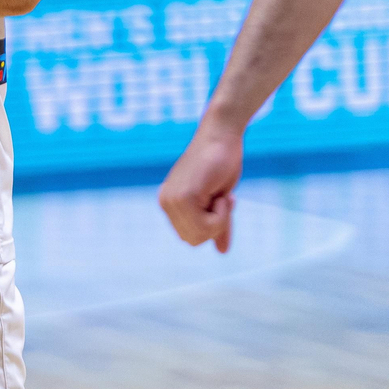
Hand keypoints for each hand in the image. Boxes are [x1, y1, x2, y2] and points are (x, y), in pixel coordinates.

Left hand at [160, 119, 242, 252]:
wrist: (221, 136)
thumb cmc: (221, 163)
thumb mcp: (219, 201)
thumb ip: (217, 226)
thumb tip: (222, 252)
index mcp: (169, 204)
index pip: (190, 237)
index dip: (211, 226)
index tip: (219, 201)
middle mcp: (166, 203)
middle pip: (194, 240)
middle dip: (215, 225)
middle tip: (221, 198)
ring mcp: (173, 200)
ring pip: (201, 235)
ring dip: (220, 219)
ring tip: (219, 194)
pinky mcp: (185, 196)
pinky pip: (208, 225)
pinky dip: (222, 214)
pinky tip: (220, 193)